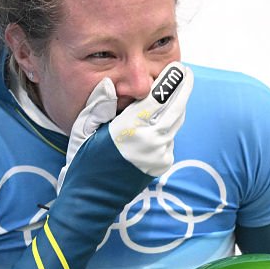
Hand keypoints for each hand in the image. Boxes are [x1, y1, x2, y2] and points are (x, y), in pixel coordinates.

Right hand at [57, 62, 193, 189]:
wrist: (92, 200)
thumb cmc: (83, 161)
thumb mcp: (83, 129)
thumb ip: (99, 104)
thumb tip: (108, 83)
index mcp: (131, 130)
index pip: (159, 100)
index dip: (172, 82)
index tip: (179, 68)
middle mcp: (151, 143)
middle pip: (175, 110)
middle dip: (183, 89)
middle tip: (186, 73)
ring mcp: (159, 156)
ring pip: (175, 124)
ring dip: (176, 107)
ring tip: (175, 90)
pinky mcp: (162, 165)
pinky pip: (169, 139)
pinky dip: (167, 126)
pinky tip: (159, 119)